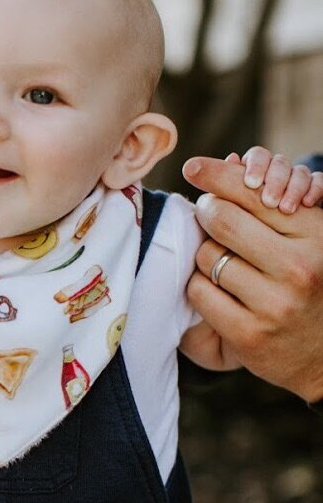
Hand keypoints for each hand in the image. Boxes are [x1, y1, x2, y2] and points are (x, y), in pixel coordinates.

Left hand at [182, 153, 322, 402]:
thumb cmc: (309, 283)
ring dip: (205, 256)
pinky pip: (200, 293)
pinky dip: (199, 287)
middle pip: (223, 220)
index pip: (254, 195)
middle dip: (208, 213)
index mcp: (315, 235)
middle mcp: (298, 267)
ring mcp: (274, 304)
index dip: (219, 176)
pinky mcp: (248, 336)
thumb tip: (220, 166)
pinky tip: (216, 289)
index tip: (193, 167)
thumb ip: (270, 205)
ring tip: (223, 262)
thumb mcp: (306, 238)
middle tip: (208, 215)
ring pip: (207, 257)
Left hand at [226, 145, 322, 212]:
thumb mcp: (236, 204)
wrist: (280, 234)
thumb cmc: (247, 221)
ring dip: (293, 189)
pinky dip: (315, 189)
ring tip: (285, 210)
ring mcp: (297, 179)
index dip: (255, 166)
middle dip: (274, 180)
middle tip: (268, 202)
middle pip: (279, 162)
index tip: (251, 183)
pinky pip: (318, 180)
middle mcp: (277, 171)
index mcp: (257, 169)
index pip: (258, 155)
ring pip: (300, 172)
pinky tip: (307, 204)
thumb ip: (231, 186)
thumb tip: (231, 159)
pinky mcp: (315, 188)